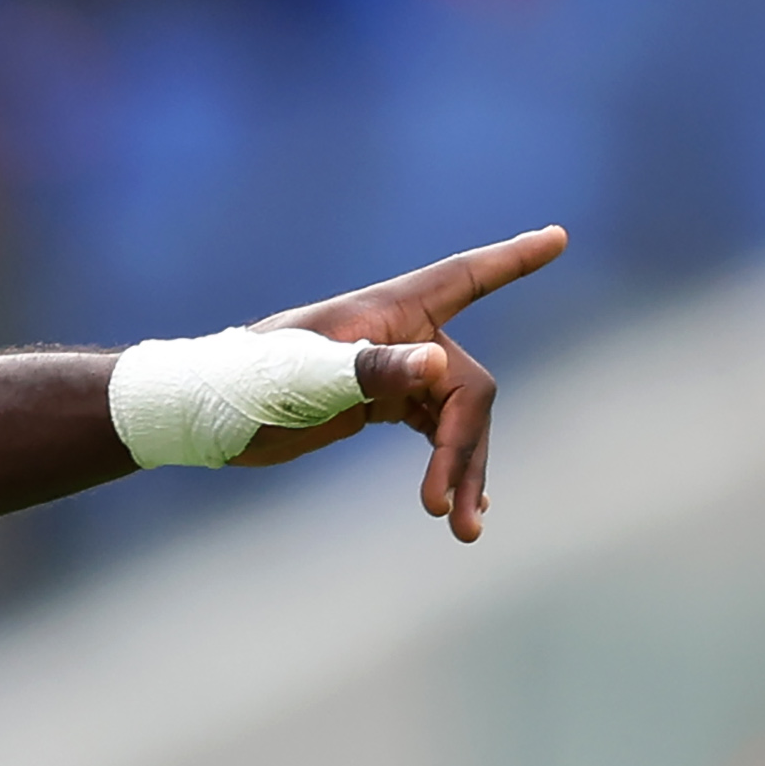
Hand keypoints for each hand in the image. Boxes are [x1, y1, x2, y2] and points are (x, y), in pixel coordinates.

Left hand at [226, 225, 566, 541]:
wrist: (204, 415)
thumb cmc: (247, 382)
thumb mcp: (306, 376)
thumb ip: (372, 369)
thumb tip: (436, 363)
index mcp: (384, 311)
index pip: (464, 277)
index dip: (513, 258)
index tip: (560, 236)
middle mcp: (395, 335)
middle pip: (467, 387)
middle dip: (464, 450)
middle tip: (445, 512)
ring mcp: (387, 370)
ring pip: (456, 418)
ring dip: (462, 470)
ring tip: (460, 529)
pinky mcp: (376, 404)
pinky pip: (434, 430)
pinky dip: (449, 464)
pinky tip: (461, 503)